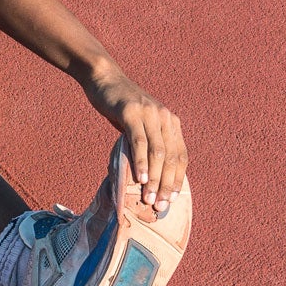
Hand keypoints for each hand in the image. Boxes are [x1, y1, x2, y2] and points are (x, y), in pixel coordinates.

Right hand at [85, 72, 187, 211]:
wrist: (104, 79)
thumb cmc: (120, 107)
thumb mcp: (139, 125)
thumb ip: (147, 144)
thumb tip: (147, 176)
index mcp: (171, 123)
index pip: (180, 157)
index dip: (177, 180)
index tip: (171, 200)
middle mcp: (165, 118)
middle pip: (171, 157)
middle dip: (166, 184)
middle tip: (160, 206)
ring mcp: (149, 114)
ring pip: (157, 152)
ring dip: (154, 178)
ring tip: (148, 198)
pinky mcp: (132, 112)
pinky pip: (139, 141)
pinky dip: (140, 162)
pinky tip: (139, 178)